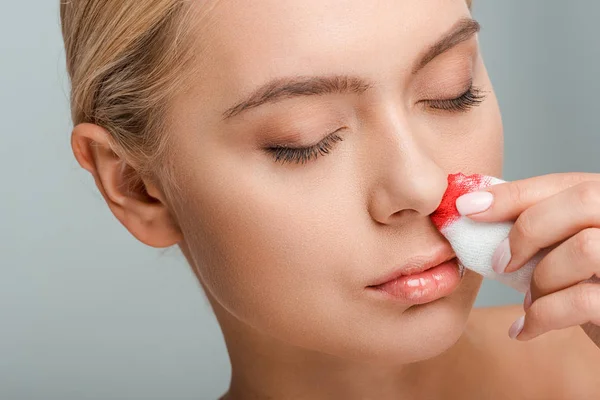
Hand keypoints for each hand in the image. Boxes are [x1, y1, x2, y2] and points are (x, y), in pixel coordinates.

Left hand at [456, 172, 599, 346]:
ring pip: (584, 248)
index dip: (513, 194)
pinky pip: (582, 300)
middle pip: (582, 201)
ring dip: (541, 279)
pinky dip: (541, 317)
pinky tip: (524, 329)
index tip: (467, 208)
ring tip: (530, 301)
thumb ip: (540, 226)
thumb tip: (473, 206)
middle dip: (528, 231)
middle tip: (499, 263)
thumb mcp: (565, 250)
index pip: (566, 183)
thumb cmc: (586, 289)